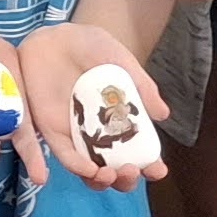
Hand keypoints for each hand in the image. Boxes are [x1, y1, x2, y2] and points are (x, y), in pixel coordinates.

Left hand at [18, 20, 168, 189]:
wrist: (54, 36)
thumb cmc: (90, 47)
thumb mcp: (119, 61)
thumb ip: (141, 85)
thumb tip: (163, 115)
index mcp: (122, 119)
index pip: (139, 151)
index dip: (150, 165)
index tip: (158, 170)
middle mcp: (101, 134)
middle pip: (116, 169)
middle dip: (126, 179)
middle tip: (132, 170)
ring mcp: (77, 136)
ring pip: (91, 171)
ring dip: (103, 180)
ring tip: (112, 173)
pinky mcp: (53, 132)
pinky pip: (66, 156)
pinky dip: (79, 167)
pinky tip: (91, 169)